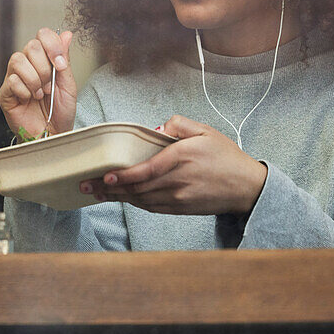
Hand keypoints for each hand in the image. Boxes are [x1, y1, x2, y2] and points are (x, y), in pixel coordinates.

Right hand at [0, 28, 75, 138]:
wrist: (54, 135)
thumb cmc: (61, 112)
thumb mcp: (68, 84)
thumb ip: (65, 59)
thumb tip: (67, 34)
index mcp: (43, 60)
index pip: (42, 35)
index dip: (52, 45)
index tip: (60, 65)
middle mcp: (27, 65)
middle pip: (30, 46)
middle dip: (44, 67)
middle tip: (49, 86)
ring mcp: (14, 78)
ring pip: (18, 60)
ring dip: (34, 79)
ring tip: (40, 94)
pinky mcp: (5, 93)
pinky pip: (12, 81)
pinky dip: (25, 91)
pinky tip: (29, 100)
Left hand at [79, 115, 267, 215]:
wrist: (247, 187)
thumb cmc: (225, 156)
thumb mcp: (204, 130)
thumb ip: (178, 124)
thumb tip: (154, 131)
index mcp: (181, 159)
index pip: (145, 171)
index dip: (123, 176)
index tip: (105, 175)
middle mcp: (177, 182)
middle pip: (137, 188)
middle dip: (109, 188)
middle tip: (86, 185)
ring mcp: (178, 198)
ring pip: (141, 200)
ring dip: (117, 197)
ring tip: (95, 192)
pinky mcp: (180, 209)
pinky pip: (151, 207)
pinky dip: (133, 203)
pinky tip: (120, 198)